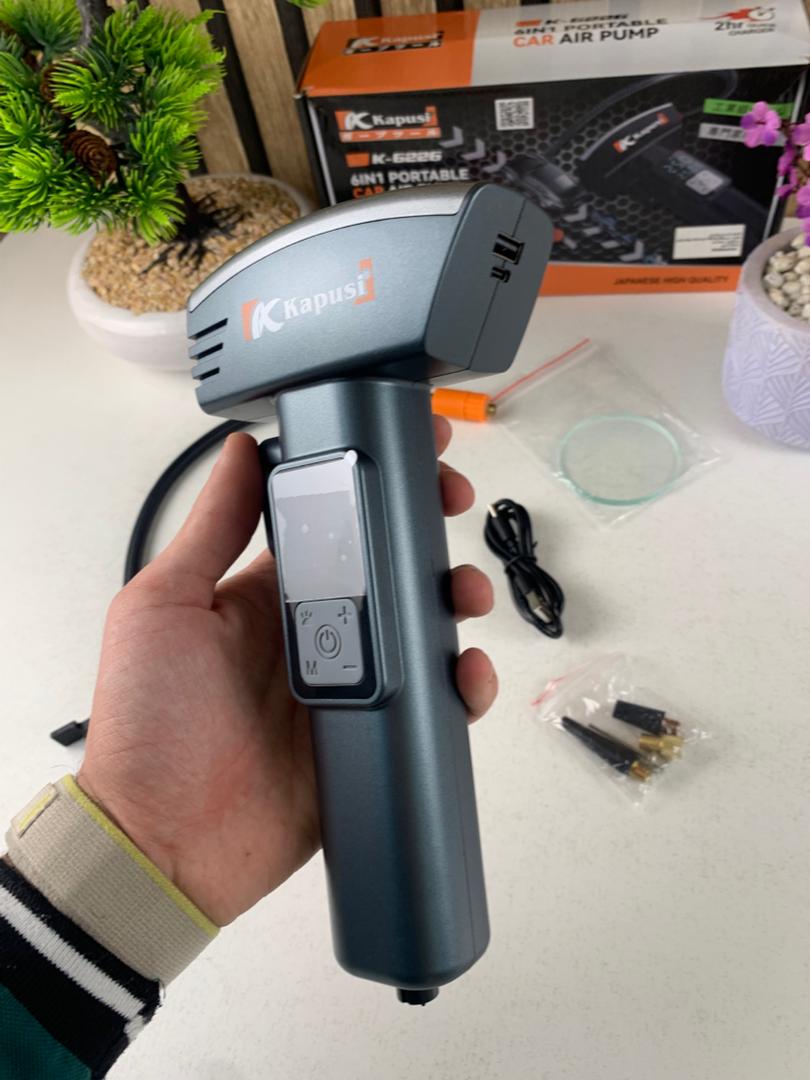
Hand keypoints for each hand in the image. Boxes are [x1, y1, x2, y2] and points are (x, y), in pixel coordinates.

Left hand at [79, 419, 496, 926]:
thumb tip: (241, 448)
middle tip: (453, 503)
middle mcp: (317, 628)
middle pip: (392, 565)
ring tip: (465, 594)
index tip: (414, 449)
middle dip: (430, 528)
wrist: (165, 842)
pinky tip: (466, 673)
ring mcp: (352, 683)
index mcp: (268, 590)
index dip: (377, 481)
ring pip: (425, 627)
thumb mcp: (164, 606)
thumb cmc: (148, 721)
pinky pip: (435, 702)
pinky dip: (463, 684)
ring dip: (456, 598)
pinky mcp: (376, 735)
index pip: (335, 519)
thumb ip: (211, 527)